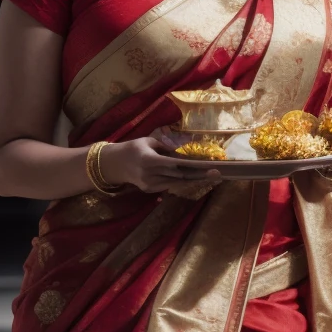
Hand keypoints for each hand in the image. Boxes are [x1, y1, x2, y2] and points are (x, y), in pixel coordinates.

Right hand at [99, 137, 221, 196]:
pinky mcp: (149, 190)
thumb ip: (166, 146)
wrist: (114, 164)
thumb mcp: (148, 141)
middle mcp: (150, 175)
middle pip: (179, 176)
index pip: (176, 164)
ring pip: (176, 183)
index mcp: (150, 160)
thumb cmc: (133, 148)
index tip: (208, 167)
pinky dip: (180, 181)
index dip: (194, 166)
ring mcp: (150, 185)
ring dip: (193, 179)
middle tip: (217, 173)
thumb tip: (182, 150)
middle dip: (199, 175)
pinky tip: (192, 178)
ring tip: (209, 176)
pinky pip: (169, 185)